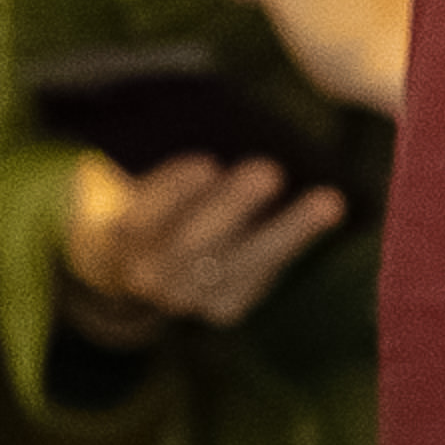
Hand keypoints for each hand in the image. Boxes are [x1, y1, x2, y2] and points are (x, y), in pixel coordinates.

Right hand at [59, 149, 342, 331]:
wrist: (131, 271)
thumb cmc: (147, 204)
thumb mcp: (123, 184)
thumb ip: (141, 165)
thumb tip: (179, 135)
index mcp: (115, 236)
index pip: (143, 215)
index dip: (174, 190)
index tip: (207, 163)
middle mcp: (147, 274)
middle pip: (191, 243)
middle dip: (232, 206)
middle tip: (270, 170)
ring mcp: (186, 297)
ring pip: (238, 265)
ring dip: (286, 231)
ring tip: (328, 201)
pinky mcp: (223, 309)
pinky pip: (260, 279)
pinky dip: (293, 246)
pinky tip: (325, 214)